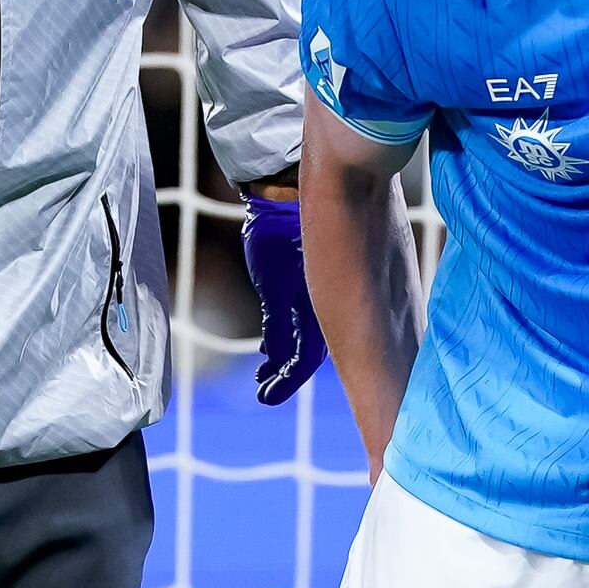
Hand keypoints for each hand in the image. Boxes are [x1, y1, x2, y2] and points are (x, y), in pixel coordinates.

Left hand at [243, 193, 324, 402]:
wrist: (286, 190)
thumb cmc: (278, 234)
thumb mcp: (273, 285)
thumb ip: (280, 325)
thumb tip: (278, 362)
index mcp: (324, 307)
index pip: (308, 358)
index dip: (287, 381)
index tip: (265, 397)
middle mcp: (326, 303)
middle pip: (309, 353)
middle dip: (285, 374)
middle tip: (263, 389)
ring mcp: (316, 292)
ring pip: (305, 336)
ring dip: (282, 356)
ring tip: (262, 371)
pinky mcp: (304, 281)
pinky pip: (299, 318)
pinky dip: (282, 334)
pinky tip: (268, 345)